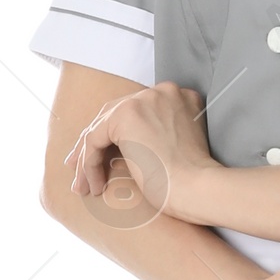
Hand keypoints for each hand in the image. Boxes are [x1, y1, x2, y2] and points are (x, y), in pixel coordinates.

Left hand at [65, 82, 211, 215]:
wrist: (200, 188)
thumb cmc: (193, 182)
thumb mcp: (176, 149)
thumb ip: (155, 135)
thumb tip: (124, 146)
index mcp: (178, 97)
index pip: (135, 112)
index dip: (115, 136)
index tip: (104, 160)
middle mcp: (161, 91)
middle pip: (114, 114)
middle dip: (94, 143)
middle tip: (80, 169)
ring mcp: (143, 100)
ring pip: (101, 127)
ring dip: (87, 158)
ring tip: (82, 185)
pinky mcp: (126, 115)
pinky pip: (95, 139)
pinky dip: (89, 164)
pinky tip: (94, 185)